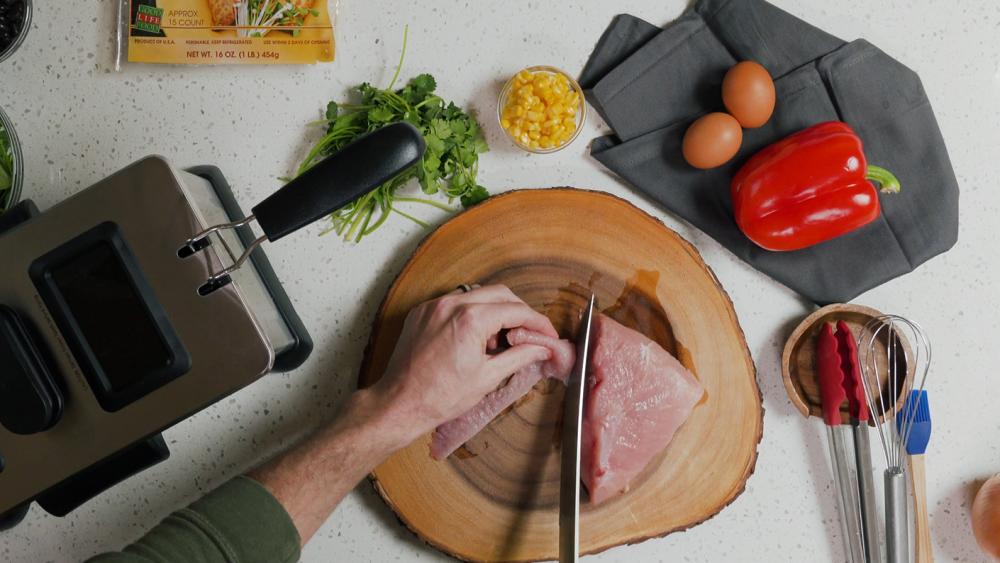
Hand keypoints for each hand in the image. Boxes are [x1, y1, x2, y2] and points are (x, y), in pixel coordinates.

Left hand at [367, 284, 557, 445]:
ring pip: (477, 294)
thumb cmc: (440, 396)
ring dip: (495, 310)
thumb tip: (541, 348)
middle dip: (519, 311)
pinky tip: (474, 337)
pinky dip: (471, 312)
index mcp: (470, 319)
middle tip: (529, 333)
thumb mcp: (488, 377)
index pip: (516, 310)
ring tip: (498, 340)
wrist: (400, 404)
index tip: (547, 333)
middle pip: (500, 293)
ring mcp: (433, 306)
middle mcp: (450, 304)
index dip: (538, 322)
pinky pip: (455, 301)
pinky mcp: (421, 312)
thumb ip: (519, 356)